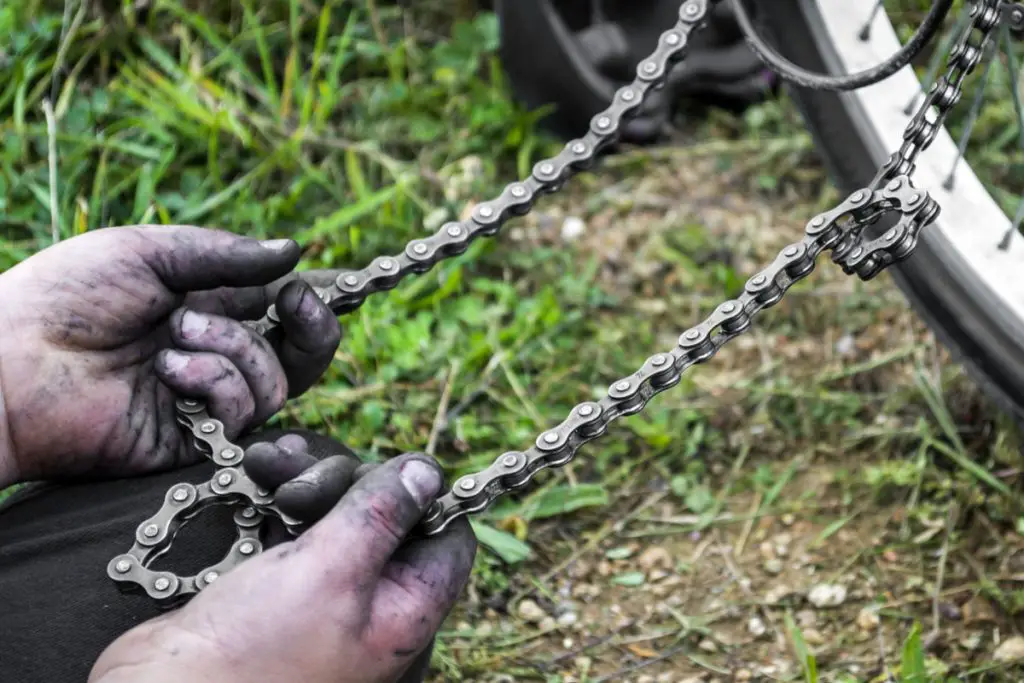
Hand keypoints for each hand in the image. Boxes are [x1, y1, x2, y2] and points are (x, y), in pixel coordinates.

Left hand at [0, 225, 341, 487]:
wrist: (12, 360)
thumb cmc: (68, 297)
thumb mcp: (150, 254)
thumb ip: (225, 257)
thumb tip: (295, 253)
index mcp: (208, 308)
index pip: (281, 311)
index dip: (307, 302)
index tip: (301, 286)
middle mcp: (216, 355)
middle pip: (300, 357)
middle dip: (311, 330)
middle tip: (292, 304)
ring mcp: (206, 399)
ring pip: (275, 382)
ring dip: (235, 348)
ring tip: (175, 337)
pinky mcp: (194, 439)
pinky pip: (242, 411)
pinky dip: (215, 382)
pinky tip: (170, 370)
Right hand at [89, 451, 476, 682]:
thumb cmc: (252, 655)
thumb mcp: (331, 572)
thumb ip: (383, 514)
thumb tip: (429, 472)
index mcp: (405, 613)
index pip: (448, 539)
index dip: (426, 497)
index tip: (387, 474)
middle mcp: (372, 603)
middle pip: (390, 514)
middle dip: (348, 481)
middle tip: (301, 491)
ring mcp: (323, 592)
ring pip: (338, 509)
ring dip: (308, 477)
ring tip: (269, 466)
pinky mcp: (277, 582)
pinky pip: (296, 520)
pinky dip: (281, 490)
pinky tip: (260, 466)